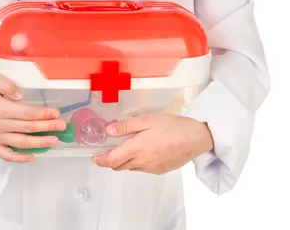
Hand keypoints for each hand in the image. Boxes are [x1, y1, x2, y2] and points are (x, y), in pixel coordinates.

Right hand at [0, 72, 65, 162]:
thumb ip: (7, 85)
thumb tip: (20, 95)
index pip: (26, 113)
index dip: (43, 114)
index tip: (56, 114)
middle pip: (27, 128)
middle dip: (47, 127)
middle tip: (62, 127)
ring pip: (21, 143)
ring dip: (39, 143)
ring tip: (53, 141)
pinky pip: (6, 155)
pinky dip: (20, 158)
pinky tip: (33, 156)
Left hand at [92, 113, 213, 173]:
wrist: (194, 138)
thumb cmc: (172, 126)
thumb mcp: (146, 120)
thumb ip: (126, 126)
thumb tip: (108, 130)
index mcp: (136, 148)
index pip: (112, 160)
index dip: (100, 160)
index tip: (95, 156)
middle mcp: (142, 162)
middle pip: (119, 166)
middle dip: (110, 160)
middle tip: (107, 150)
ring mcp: (151, 168)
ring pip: (130, 167)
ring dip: (124, 161)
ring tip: (126, 147)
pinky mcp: (159, 170)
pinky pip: (142, 168)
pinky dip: (137, 162)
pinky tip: (143, 150)